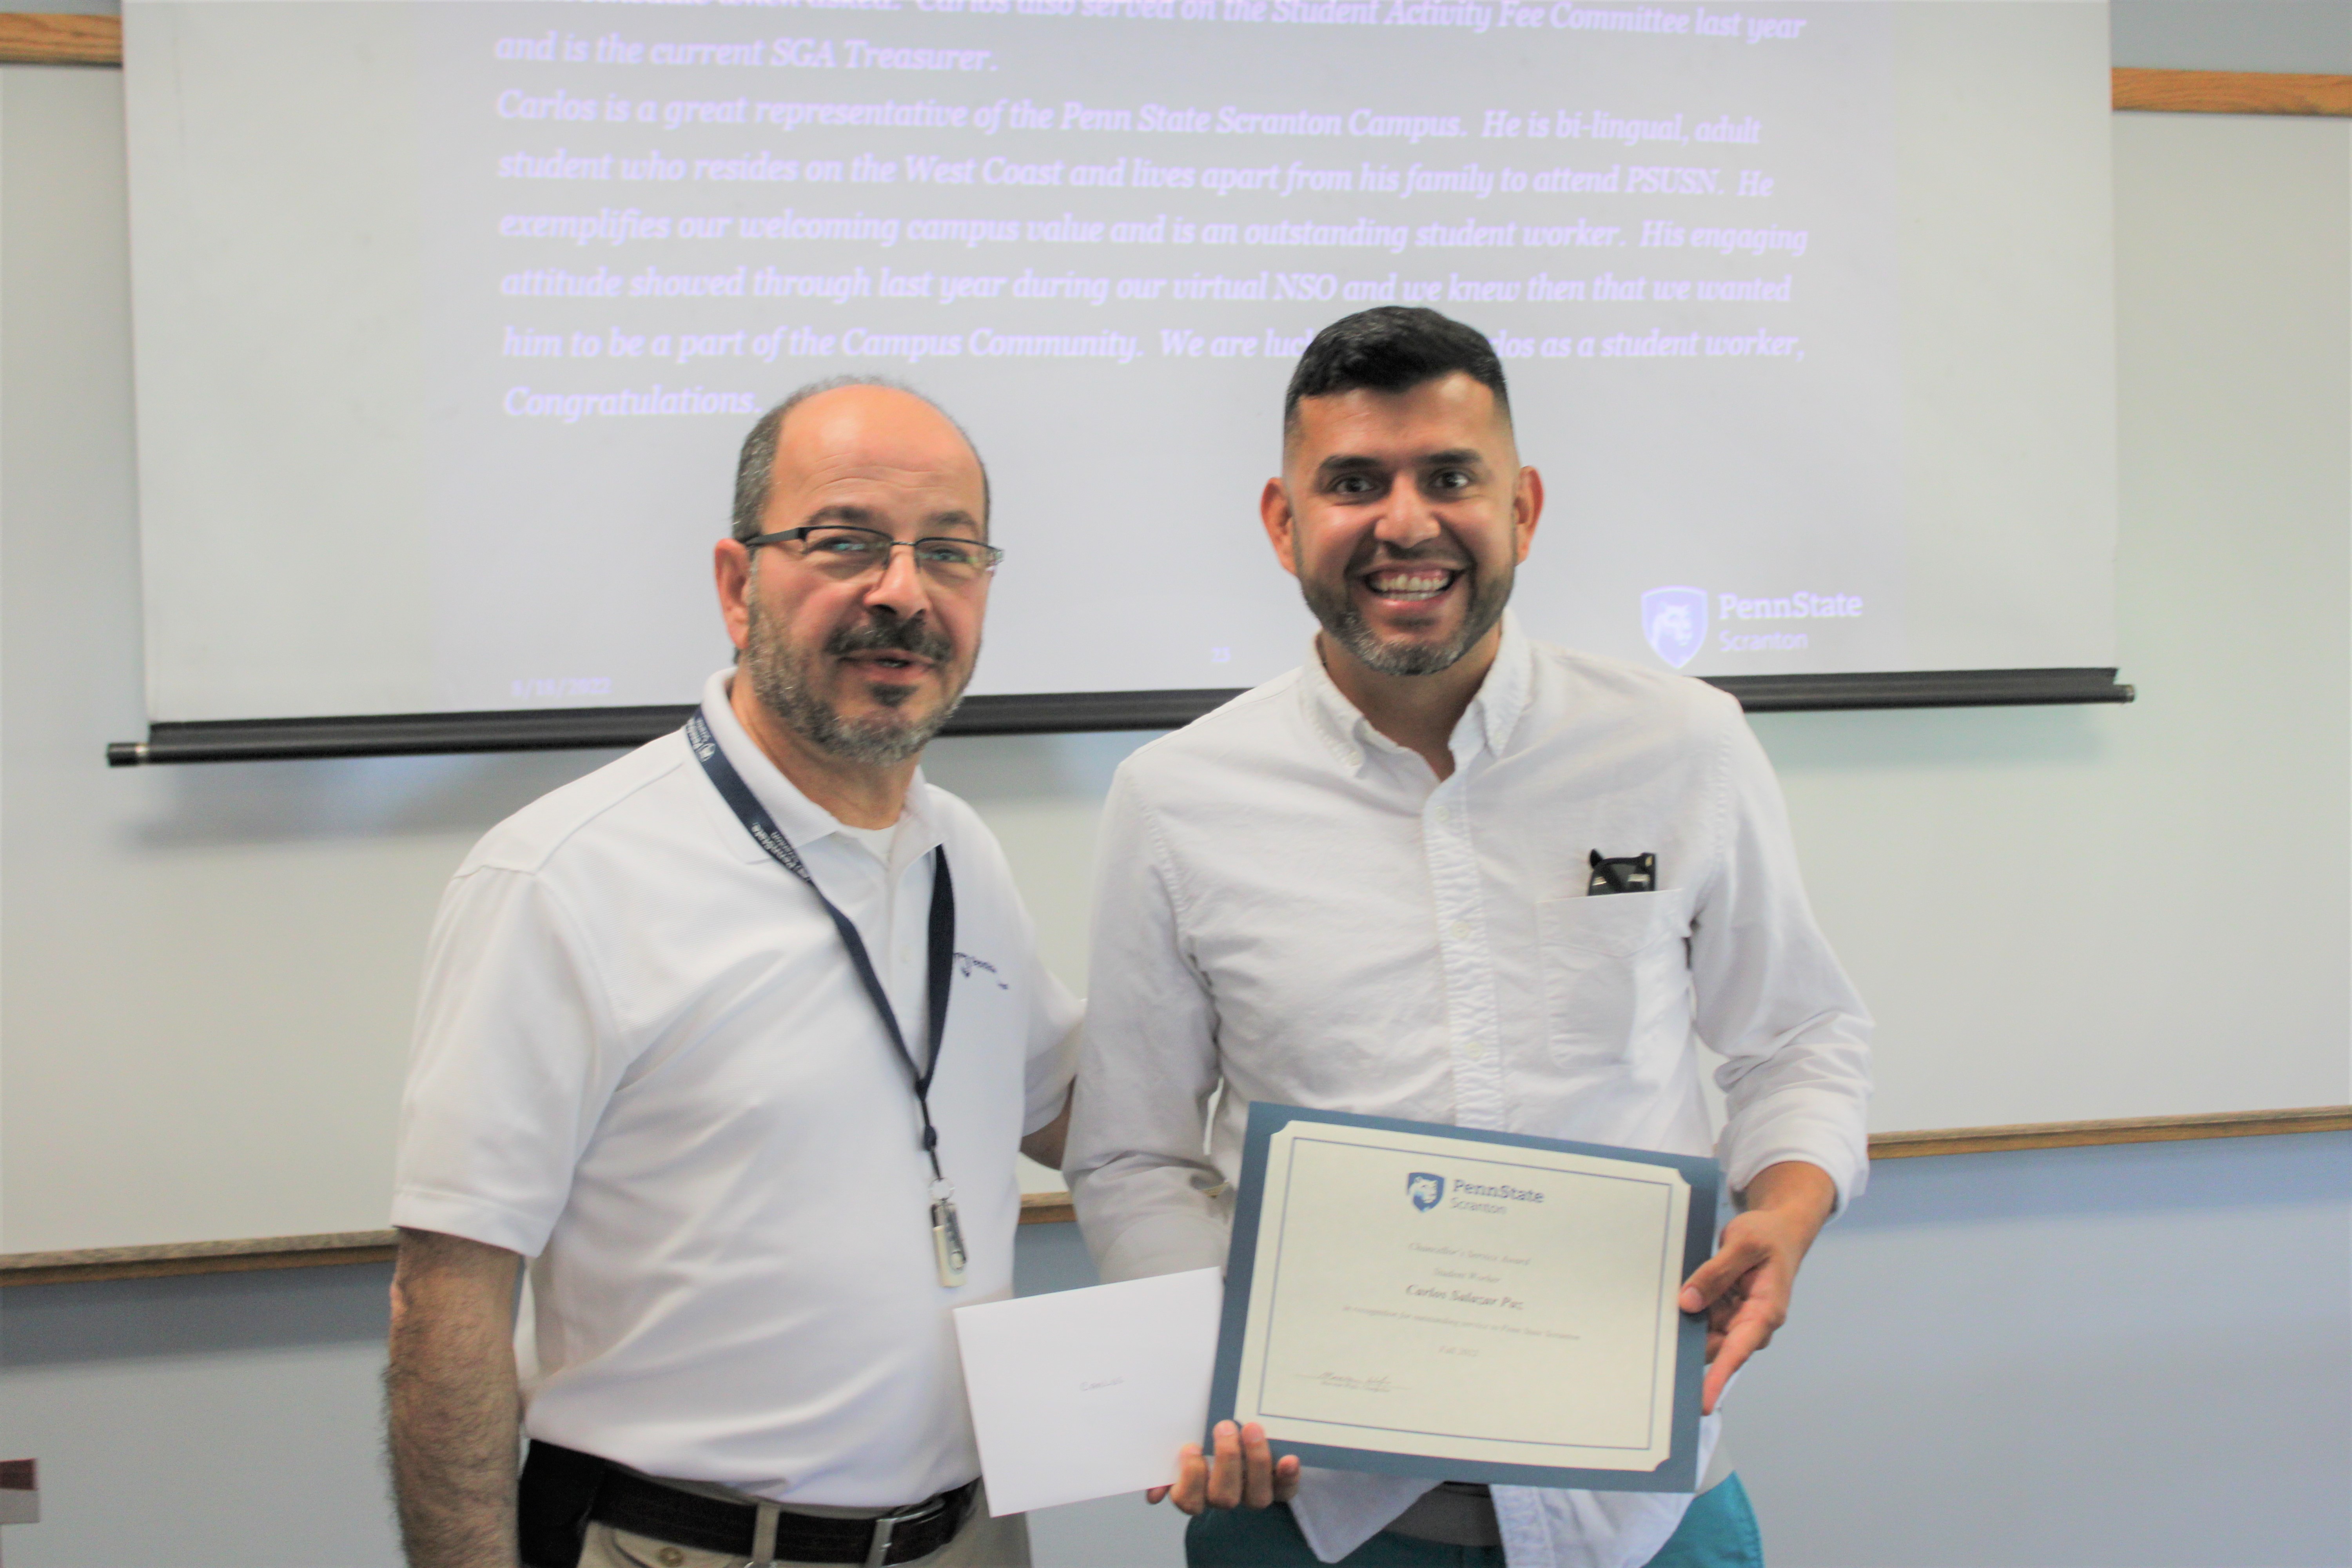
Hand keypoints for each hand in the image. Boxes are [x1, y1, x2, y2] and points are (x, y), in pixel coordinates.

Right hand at [1146, 1421, 1300, 1512]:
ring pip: (1256, 1497)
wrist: (1243, 1444)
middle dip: (1225, 1460)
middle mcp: (1225, 1497)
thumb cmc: (1206, 1442)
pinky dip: (1287, 1477)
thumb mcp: (1187, 1444)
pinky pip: (1285, 1492)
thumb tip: (1153, 1495)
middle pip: (1224, 1497)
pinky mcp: (1279, 1490)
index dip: (1190, 1477)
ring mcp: (1252, 1495)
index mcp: (1198, 1490)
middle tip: (1225, 1426)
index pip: (1188, 1500)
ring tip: (1252, 1428)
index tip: (1191, 1447)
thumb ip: (1167, 1462)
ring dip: (1255, 1462)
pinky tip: (1289, 1458)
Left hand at [1677, 1160, 1835, 1414]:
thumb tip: (1688, 1302)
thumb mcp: (1743, 1244)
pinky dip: (1687, 1315)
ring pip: (1704, 1335)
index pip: (1738, 1352)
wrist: (1780, 1230)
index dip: (1718, 1378)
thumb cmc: (1768, 1236)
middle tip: (1655, 1347)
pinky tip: (1670, 1306)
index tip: (1702, 1402)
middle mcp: (1752, 1323)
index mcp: (1765, 1312)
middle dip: (1688, 1347)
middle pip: (1715, 1348)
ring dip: (1684, 1328)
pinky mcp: (1725, 1311)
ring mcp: (1737, 1319)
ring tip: (1659, 1317)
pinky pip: (1701, 1320)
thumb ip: (1714, 1273)